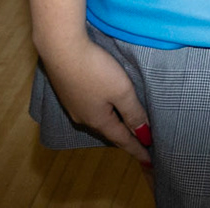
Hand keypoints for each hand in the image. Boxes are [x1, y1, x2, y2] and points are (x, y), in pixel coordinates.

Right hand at [38, 32, 151, 165]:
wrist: (61, 48)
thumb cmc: (95, 69)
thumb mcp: (121, 90)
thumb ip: (133, 112)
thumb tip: (143, 134)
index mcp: (98, 120)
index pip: (122, 139)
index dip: (137, 148)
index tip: (149, 160)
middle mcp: (83, 117)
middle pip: (108, 131)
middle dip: (124, 138)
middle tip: (139, 144)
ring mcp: (72, 105)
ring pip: (97, 120)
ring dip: (112, 126)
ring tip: (123, 129)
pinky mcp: (67, 91)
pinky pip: (88, 109)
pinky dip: (101, 114)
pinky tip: (102, 108)